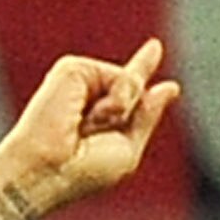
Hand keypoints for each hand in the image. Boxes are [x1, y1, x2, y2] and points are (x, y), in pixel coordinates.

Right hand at [4, 40, 180, 211]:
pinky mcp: (73, 69)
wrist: (48, 168)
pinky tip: (87, 117)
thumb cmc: (84, 172)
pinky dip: (113, 103)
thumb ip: (147, 117)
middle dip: (122, 107)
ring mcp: (80, 82)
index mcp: (101, 119)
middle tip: (88, 133)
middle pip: (129, 82)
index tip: (155, 48)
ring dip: (118, 113)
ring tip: (88, 131)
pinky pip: (119, 78)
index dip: (142, 69)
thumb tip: (171, 86)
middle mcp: (89, 96)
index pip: (128, 89)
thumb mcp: (128, 149)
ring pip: (129, 83)